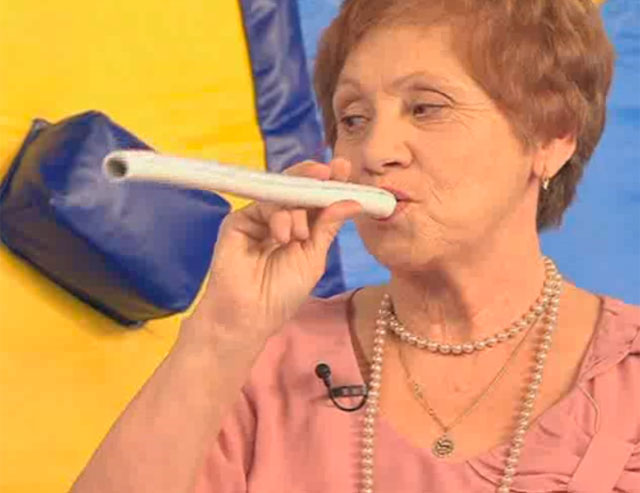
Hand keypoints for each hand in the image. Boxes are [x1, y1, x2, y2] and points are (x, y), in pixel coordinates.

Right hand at [184, 158, 361, 345]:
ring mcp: (259, 219)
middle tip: (331, 171)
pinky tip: (282, 236)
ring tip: (297, 237)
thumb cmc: (282, 293)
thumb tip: (352, 201)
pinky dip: (278, 216)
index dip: (330, 184)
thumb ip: (327, 227)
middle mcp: (281, 220)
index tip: (345, 168)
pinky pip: (263, 204)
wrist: (250, 314)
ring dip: (297, 211)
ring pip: (283, 196)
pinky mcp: (239, 220)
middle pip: (298, 189)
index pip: (316, 200)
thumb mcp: (313, 258)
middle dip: (315, 177)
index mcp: (302, 229)